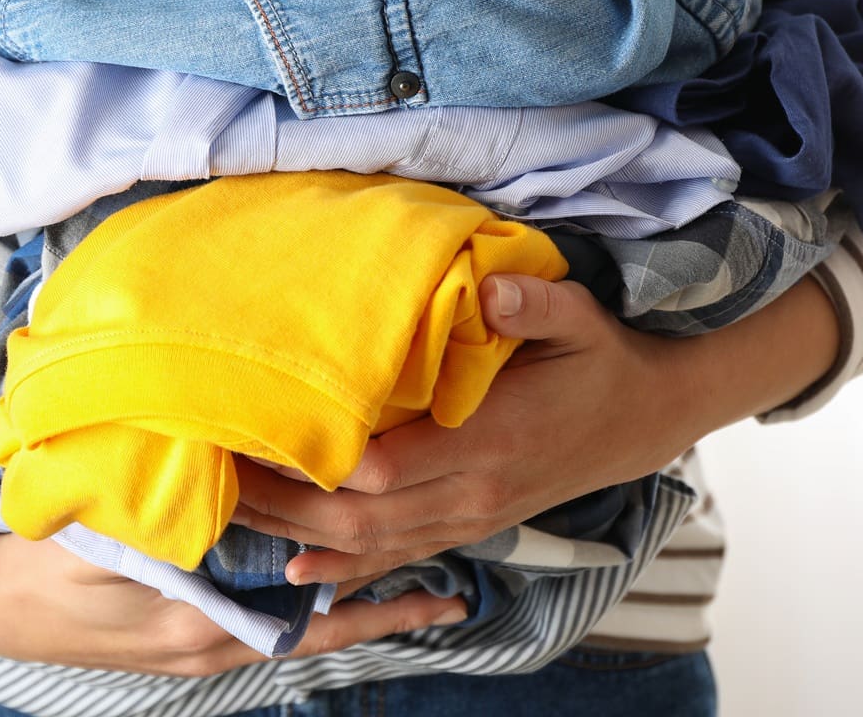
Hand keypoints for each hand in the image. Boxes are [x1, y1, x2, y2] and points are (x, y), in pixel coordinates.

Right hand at [0, 523, 468, 676]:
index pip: (311, 621)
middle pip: (317, 636)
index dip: (374, 603)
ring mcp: (195, 649)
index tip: (435, 584)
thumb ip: (168, 512)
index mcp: (201, 625)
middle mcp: (210, 647)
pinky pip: (260, 626)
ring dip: (346, 611)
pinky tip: (324, 585)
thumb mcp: (103, 535)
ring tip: (409, 590)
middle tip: (451, 596)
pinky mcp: (180, 636)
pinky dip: (301, 608)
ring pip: (293, 632)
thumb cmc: (38, 561)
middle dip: (381, 613)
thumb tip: (230, 475)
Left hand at [232, 272, 702, 586]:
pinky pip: (400, 556)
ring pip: (372, 543)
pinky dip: (347, 569)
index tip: (260, 433)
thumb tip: (491, 291)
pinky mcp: (469, 524)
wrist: (644, 417)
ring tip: (232, 513)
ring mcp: (470, 516)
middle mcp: (474, 491)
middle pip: (362, 516)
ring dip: (300, 534)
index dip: (320, 462)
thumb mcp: (579, 317)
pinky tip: (299, 571)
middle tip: (219, 475)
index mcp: (490, 440)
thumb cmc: (600, 360)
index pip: (386, 467)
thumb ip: (532, 306)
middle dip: (287, 504)